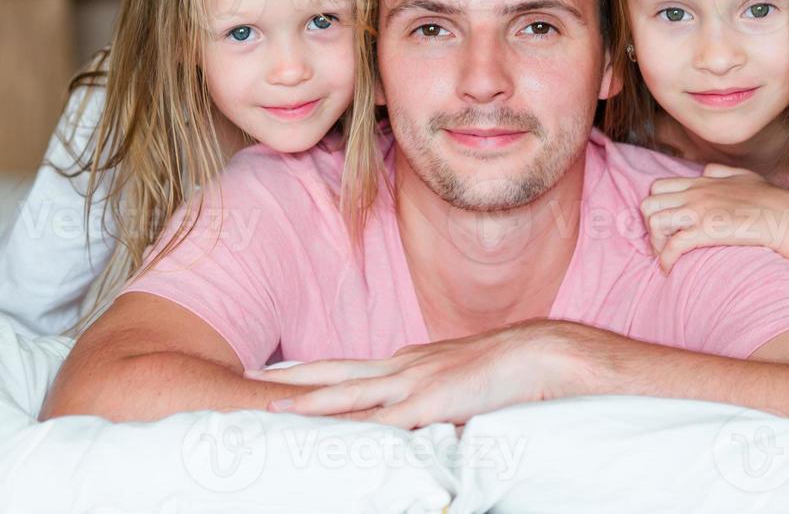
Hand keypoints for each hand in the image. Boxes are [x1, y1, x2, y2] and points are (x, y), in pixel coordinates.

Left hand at [243, 319, 583, 429]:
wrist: (539, 354)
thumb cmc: (506, 371)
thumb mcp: (459, 383)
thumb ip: (434, 400)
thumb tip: (416, 420)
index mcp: (409, 362)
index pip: (350, 369)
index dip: (313, 374)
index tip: (278, 377)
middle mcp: (402, 366)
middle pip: (334, 372)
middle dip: (290, 377)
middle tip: (249, 379)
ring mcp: (413, 383)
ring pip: (346, 392)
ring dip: (305, 399)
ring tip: (266, 404)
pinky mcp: (428, 404)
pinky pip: (380, 420)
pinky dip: (348, 427)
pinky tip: (325, 434)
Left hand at [639, 163, 788, 272]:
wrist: (785, 215)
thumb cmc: (770, 198)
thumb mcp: (743, 175)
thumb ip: (720, 172)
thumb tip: (705, 172)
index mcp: (700, 182)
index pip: (658, 186)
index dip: (656, 206)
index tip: (664, 224)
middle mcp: (694, 194)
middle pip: (648, 204)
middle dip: (649, 225)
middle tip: (662, 242)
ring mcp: (699, 212)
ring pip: (654, 222)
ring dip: (654, 242)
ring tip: (664, 255)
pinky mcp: (707, 231)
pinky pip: (673, 246)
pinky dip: (665, 260)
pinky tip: (669, 269)